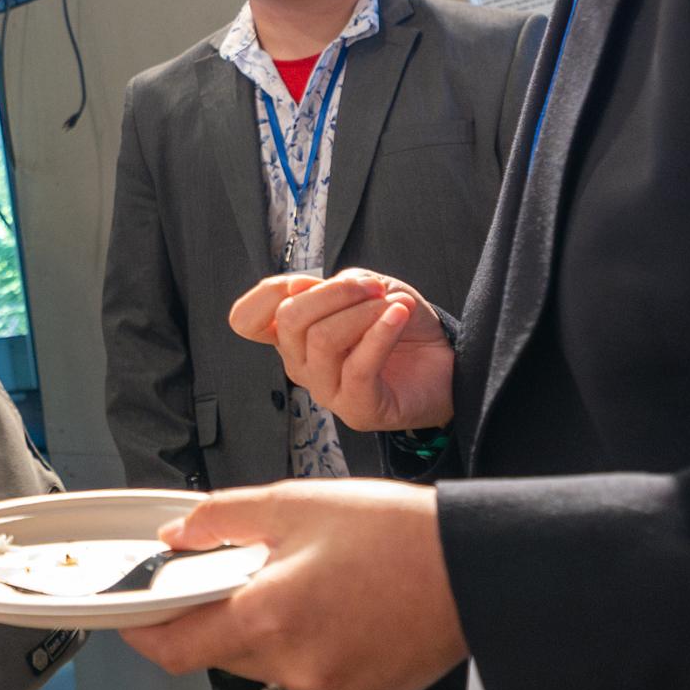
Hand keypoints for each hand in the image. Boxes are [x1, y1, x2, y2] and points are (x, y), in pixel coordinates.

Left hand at [121, 482, 464, 689]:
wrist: (476, 569)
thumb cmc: (395, 533)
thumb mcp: (295, 504)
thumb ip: (220, 520)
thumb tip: (175, 536)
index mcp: (267, 617)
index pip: (176, 648)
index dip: (146, 633)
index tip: (137, 616)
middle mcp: (293, 667)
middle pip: (225, 653)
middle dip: (227, 615)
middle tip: (260, 573)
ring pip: (270, 667)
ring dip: (275, 634)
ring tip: (321, 588)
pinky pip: (313, 682)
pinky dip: (315, 653)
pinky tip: (348, 616)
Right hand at [231, 271, 453, 432]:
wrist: (444, 361)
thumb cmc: (399, 324)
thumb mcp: (364, 289)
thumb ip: (330, 286)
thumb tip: (300, 288)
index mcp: (293, 336)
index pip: (245, 320)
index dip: (269, 292)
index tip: (308, 280)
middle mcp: (301, 365)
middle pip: (290, 320)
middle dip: (335, 292)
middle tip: (374, 287)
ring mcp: (326, 391)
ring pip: (323, 339)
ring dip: (363, 311)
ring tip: (395, 305)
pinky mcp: (358, 409)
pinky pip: (359, 366)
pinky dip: (381, 331)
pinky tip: (399, 314)